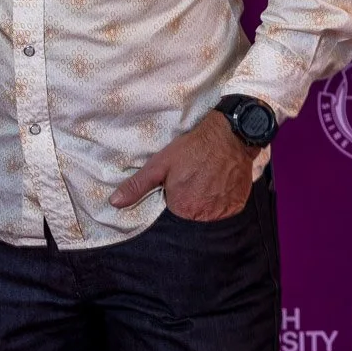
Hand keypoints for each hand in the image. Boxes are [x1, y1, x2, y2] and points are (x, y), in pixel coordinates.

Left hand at [109, 110, 256, 220]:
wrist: (230, 135)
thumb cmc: (192, 147)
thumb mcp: (160, 163)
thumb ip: (137, 185)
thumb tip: (114, 203)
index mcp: (180, 208)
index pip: (172, 209)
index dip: (174, 193)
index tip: (180, 178)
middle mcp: (202, 215)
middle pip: (190, 212)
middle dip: (189, 197)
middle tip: (194, 175)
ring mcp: (222, 212)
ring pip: (207, 211)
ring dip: (206, 199)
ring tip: (208, 177)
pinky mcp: (236, 207)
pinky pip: (225, 210)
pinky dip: (222, 199)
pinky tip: (220, 182)